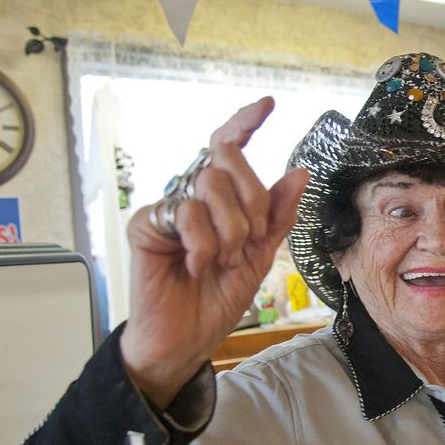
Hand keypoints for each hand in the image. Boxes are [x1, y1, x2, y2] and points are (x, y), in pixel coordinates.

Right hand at [120, 98, 308, 406]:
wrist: (187, 339)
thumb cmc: (216, 299)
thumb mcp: (260, 256)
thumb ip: (277, 215)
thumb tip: (299, 173)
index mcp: (220, 199)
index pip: (229, 146)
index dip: (246, 121)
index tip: (268, 105)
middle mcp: (192, 196)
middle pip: (228, 161)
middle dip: (252, 203)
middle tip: (249, 242)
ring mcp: (168, 208)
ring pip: (211, 186)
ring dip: (230, 230)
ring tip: (221, 260)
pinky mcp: (146, 224)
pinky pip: (187, 212)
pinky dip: (203, 244)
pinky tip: (196, 266)